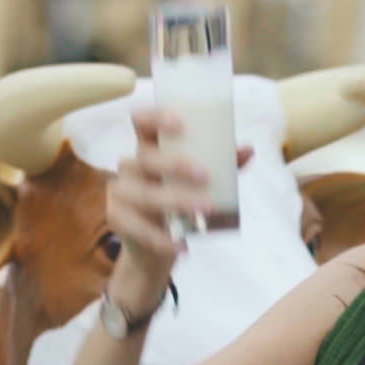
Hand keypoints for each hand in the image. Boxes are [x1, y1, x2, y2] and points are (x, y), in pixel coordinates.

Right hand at [106, 108, 253, 313]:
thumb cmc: (178, 203)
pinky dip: (163, 239)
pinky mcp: (117, 218)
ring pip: (145, 194)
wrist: (154, 247)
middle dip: (175, 165)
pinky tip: (183, 245)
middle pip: (145, 158)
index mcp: (149, 147)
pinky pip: (139, 228)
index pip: (142, 121)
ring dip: (176, 202)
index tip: (180, 123)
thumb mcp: (200, 183)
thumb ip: (222, 166)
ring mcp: (120, 192)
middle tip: (206, 177)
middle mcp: (131, 165)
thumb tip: (248, 150)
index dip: (156, 117)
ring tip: (204, 212)